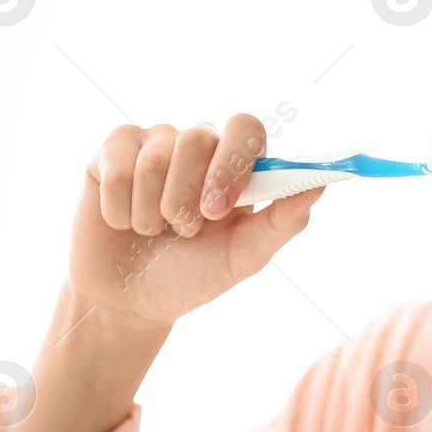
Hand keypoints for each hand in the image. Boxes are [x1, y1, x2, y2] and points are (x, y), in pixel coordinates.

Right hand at [66, 115, 323, 327]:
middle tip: (185, 231)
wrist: (129, 303)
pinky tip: (123, 224)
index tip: (219, 210)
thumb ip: (283, 221)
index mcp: (236, 163)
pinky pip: (116, 165)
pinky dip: (120, 209)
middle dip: (188, 194)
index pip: (246, 128)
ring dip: (153, 211)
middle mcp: (197, 144)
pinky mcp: (111, 152)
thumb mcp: (243, 257)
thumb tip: (320, 185)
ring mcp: (153, 144)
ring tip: (153, 233)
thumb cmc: (192, 276)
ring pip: (155, 156)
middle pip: (197, 137)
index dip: (233, 162)